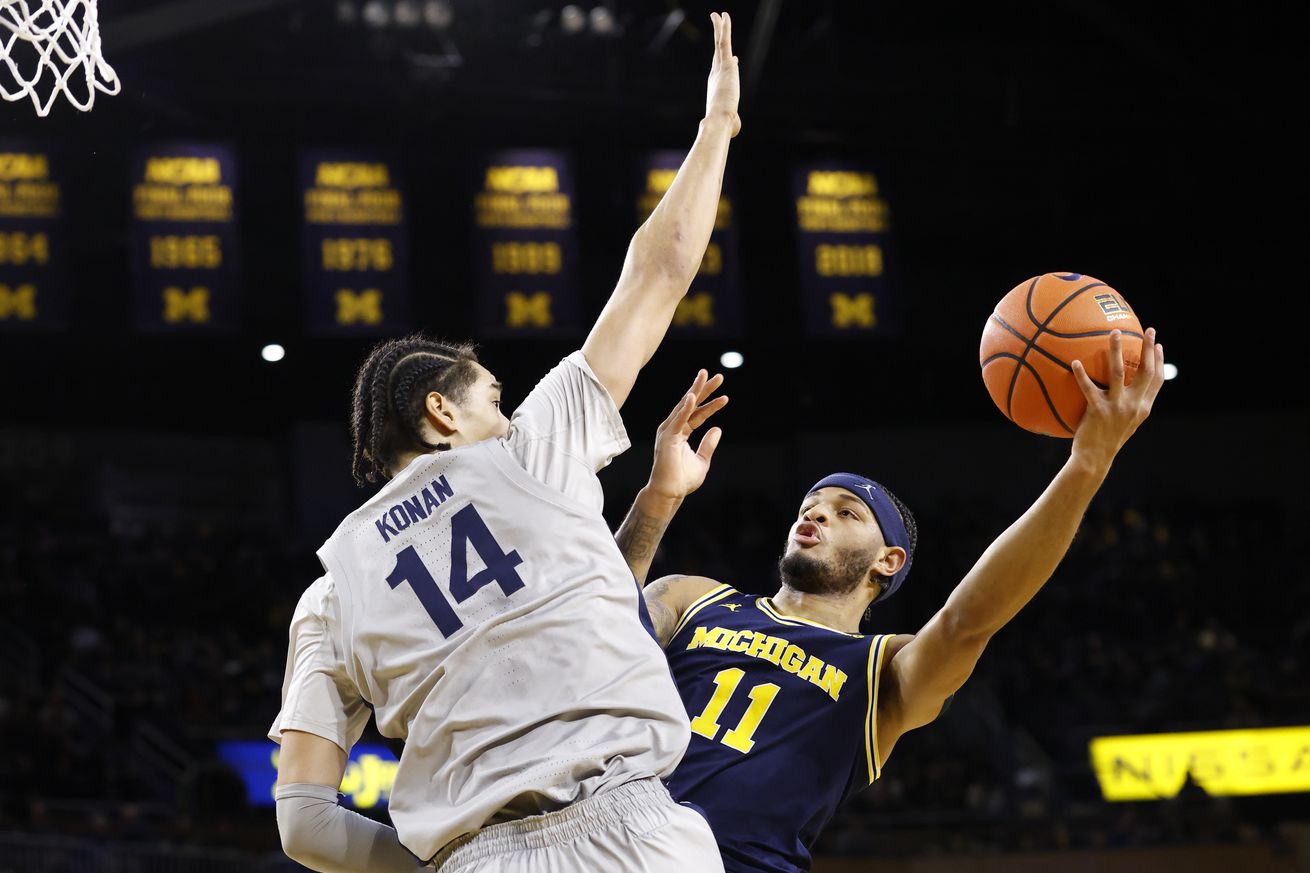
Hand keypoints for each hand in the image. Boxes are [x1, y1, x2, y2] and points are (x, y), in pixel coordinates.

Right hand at [647, 369, 728, 500]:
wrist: (670, 493)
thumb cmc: (683, 480)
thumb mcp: (702, 460)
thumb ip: (708, 444)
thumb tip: (717, 429)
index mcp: (681, 433)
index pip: (698, 414)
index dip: (712, 405)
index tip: (725, 397)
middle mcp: (673, 428)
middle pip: (691, 404)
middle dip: (704, 389)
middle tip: (718, 376)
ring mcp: (669, 431)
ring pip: (684, 406)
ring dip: (695, 390)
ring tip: (706, 376)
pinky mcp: (667, 437)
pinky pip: (678, 419)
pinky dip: (685, 408)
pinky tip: (693, 396)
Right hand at [705, 12, 740, 136]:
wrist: (720, 120)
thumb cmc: (725, 126)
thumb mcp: (732, 122)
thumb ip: (734, 122)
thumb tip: (735, 129)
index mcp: (716, 86)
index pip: (721, 70)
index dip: (727, 62)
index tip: (734, 57)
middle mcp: (715, 74)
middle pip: (717, 52)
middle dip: (718, 38)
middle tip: (717, 26)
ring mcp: (719, 67)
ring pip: (719, 43)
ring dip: (719, 28)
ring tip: (718, 14)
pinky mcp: (726, 63)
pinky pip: (724, 41)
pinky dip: (724, 28)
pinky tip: (723, 16)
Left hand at [1070, 328, 1164, 470]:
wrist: (1095, 459)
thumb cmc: (1107, 439)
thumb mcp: (1125, 422)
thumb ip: (1129, 405)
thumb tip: (1124, 386)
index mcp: (1143, 408)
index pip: (1157, 380)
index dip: (1159, 361)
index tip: (1158, 344)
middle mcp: (1134, 406)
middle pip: (1146, 371)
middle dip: (1148, 348)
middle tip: (1148, 330)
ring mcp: (1117, 408)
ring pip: (1118, 372)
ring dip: (1116, 350)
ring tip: (1114, 333)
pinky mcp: (1098, 411)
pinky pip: (1089, 388)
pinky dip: (1081, 375)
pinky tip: (1074, 362)